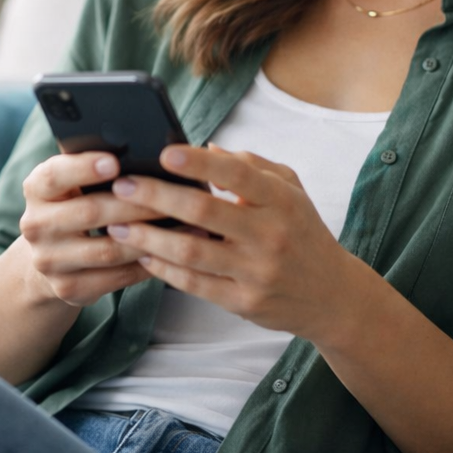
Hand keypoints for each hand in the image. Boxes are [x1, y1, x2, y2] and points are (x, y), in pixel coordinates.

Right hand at [18, 151, 175, 307]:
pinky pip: (116, 278)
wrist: (50, 257)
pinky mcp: (68, 288)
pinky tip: (170, 253)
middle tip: (171, 195)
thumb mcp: (71, 183)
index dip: (84, 168)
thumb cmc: (73, 205)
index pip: (55, 175)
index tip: (115, 162)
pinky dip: (146, 265)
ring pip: (107, 250)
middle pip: (90, 212)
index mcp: (36, 189)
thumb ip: (93, 167)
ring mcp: (49, 260)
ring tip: (183, 225)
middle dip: (135, 203)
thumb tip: (142, 152)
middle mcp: (35, 225)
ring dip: (148, 238)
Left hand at [104, 143, 360, 340]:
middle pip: (204, 212)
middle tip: (121, 186)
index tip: (163, 153)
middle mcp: (270, 235)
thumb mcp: (291, 191)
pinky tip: (142, 255)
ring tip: (118, 224)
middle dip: (157, 196)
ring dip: (149, 238)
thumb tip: (206, 149)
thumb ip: (251, 166)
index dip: (197, 164)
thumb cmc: (303, 233)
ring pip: (192, 252)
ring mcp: (257, 272)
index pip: (236, 175)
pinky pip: (195, 284)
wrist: (334, 297)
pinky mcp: (245, 303)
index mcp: (281, 201)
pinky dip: (164, 269)